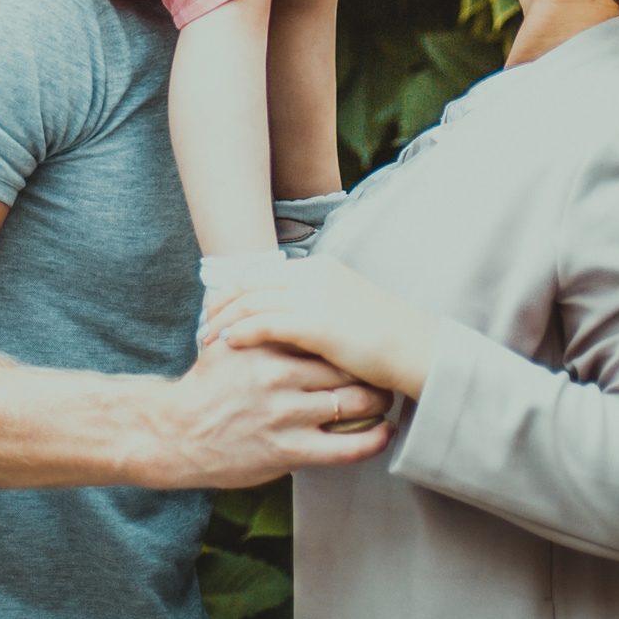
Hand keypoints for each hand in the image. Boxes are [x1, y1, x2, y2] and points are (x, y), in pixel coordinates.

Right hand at [133, 338, 392, 489]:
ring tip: (384, 399)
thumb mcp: (229, 342)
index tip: (364, 343)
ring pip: (353, 404)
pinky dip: (373, 440)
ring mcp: (284, 414)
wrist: (174, 434)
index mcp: (265, 343)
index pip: (324, 334)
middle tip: (382, 370)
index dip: (351, 339)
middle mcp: (277, 375)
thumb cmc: (207, 388)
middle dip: (370, 369)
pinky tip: (383, 433)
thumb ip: (262, 325)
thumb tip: (291, 301)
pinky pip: (346, 447)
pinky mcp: (288, 451)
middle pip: (345, 365)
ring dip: (377, 402)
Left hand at [199, 257, 440, 400]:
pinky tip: (226, 344)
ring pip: (251, 302)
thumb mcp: (348, 313)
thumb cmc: (386, 341)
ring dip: (223, 320)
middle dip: (221, 304)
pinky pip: (263, 322)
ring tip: (206, 339)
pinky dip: (240, 331)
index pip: (263, 273)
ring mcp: (314, 296)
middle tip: (202, 325)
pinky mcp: (315, 322)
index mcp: (320, 269)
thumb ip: (317, 309)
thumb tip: (289, 323)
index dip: (235, 291)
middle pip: (250, 283)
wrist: (416, 349)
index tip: (217, 310)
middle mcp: (313, 275)